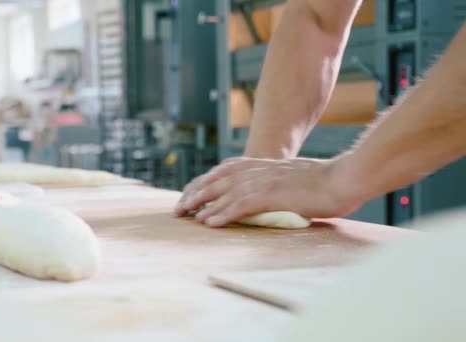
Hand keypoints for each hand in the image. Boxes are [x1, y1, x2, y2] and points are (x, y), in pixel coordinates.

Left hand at [175, 157, 360, 226]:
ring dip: (201, 204)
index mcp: (264, 165)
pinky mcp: (273, 194)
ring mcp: (265, 181)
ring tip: (185, 214)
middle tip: (178, 207)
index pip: (225, 170)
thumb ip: (275, 182)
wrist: (345, 178)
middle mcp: (259, 170)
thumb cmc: (325, 181)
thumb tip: (265, 194)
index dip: (204, 181)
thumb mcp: (293, 177)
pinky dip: (223, 214)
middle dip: (194, 192)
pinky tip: (210, 222)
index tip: (189, 192)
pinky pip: (241, 205)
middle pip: (217, 179)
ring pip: (224, 192)